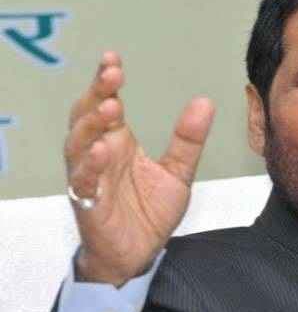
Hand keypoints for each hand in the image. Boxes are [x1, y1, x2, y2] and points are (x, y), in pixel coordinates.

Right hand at [65, 52, 214, 285]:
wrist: (141, 253)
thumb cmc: (150, 211)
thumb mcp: (177, 172)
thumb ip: (188, 140)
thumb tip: (204, 102)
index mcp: (119, 143)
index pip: (106, 104)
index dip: (106, 81)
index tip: (113, 59)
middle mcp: (100, 154)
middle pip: (87, 117)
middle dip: (97, 94)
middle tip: (112, 76)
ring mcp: (91, 178)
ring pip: (78, 145)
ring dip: (92, 125)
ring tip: (111, 109)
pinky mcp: (89, 204)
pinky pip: (83, 182)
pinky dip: (90, 167)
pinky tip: (102, 152)